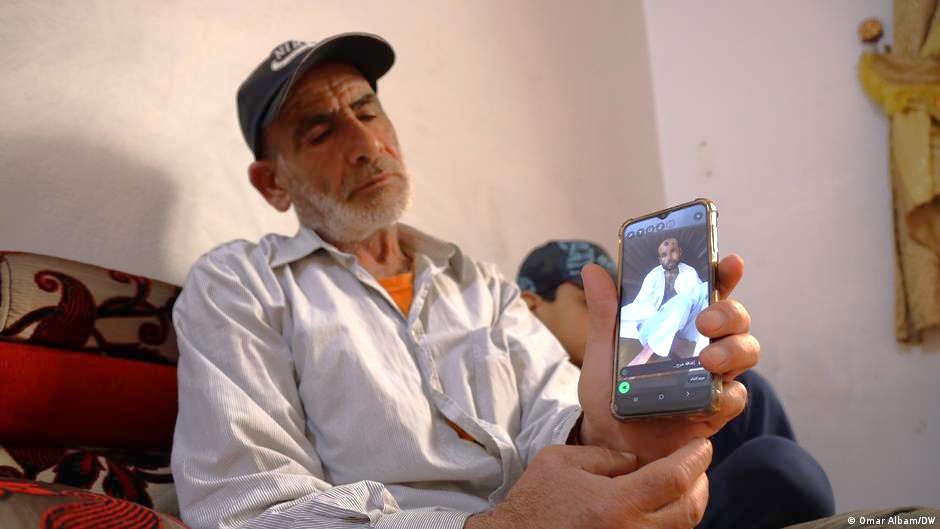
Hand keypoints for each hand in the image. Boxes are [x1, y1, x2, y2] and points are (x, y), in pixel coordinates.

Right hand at [465, 438, 710, 528]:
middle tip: (698, 462)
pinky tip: (665, 507)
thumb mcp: (562, 461)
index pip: (675, 478)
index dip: (695, 458)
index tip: (702, 444)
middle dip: (700, 481)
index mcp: (616, 503)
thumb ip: (604, 456)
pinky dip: (672, 522)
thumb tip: (635, 460)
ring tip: (686, 483)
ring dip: (690, 503)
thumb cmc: (535, 502)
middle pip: (689, 509)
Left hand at [577, 255, 758, 464]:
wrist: (608, 440)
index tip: (730, 264)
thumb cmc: (609, 390)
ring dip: (733, 351)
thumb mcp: (601, 349)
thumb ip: (604, 312)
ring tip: (708, 360)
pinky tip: (711, 396)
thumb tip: (593, 270)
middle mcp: (702, 343)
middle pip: (736, 318)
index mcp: (678, 321)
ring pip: (746, 351)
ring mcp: (712, 375)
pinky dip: (728, 393)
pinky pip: (736, 396)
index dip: (724, 274)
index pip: (708, 289)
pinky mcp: (714, 408)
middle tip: (705, 322)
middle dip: (729, 313)